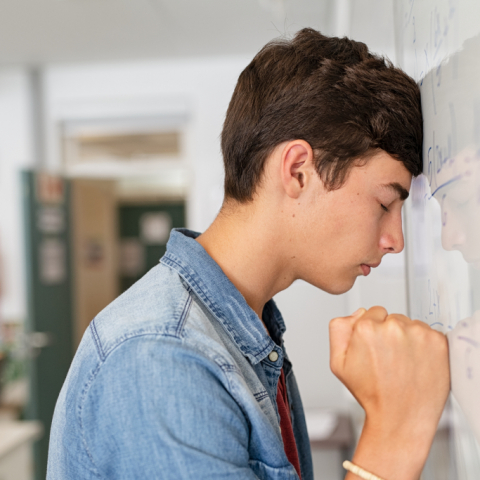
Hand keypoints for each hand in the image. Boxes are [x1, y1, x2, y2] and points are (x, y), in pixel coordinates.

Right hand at [329, 306, 449, 478]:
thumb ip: (339, 329)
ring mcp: (418, 333)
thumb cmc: (370, 393)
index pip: (373, 312)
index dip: (373, 331)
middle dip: (390, 334)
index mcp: (366, 328)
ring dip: (408, 339)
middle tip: (389, 359)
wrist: (399, 418)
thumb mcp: (338, 362)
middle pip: (392, 318)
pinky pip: (429, 334)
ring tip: (403, 364)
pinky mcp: (438, 342)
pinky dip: (425, 347)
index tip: (375, 349)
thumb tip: (358, 313)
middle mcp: (393, 326)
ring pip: (411, 325)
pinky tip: (417, 364)